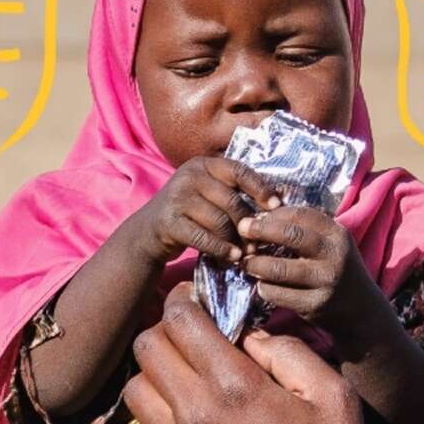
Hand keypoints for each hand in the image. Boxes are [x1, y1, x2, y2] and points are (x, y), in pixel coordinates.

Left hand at [124, 286, 394, 423]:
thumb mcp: (333, 393)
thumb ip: (288, 350)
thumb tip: (249, 335)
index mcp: (236, 386)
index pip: (181, 320)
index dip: (186, 299)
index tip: (200, 298)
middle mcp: (195, 415)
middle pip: (147, 347)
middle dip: (168, 330)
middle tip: (194, 335)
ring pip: (134, 390)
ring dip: (157, 374)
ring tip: (187, 378)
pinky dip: (152, 423)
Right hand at [131, 157, 279, 266]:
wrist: (147, 233)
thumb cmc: (189, 213)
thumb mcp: (208, 194)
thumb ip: (233, 193)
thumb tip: (276, 205)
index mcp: (204, 165)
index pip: (239, 171)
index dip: (260, 188)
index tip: (277, 206)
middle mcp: (189, 176)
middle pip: (232, 201)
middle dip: (248, 225)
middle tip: (259, 242)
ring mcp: (176, 198)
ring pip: (220, 221)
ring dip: (236, 241)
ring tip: (245, 253)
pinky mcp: (168, 222)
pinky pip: (203, 238)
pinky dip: (221, 250)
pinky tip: (231, 258)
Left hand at [236, 206, 389, 353]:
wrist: (361, 309)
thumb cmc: (336, 268)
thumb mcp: (330, 243)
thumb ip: (305, 227)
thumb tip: (263, 211)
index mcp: (337, 234)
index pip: (300, 214)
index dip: (273, 214)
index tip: (256, 217)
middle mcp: (334, 255)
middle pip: (290, 236)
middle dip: (260, 230)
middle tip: (242, 231)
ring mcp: (324, 281)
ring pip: (278, 268)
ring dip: (255, 264)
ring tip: (247, 262)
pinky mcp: (314, 305)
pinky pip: (277, 293)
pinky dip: (263, 287)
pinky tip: (262, 284)